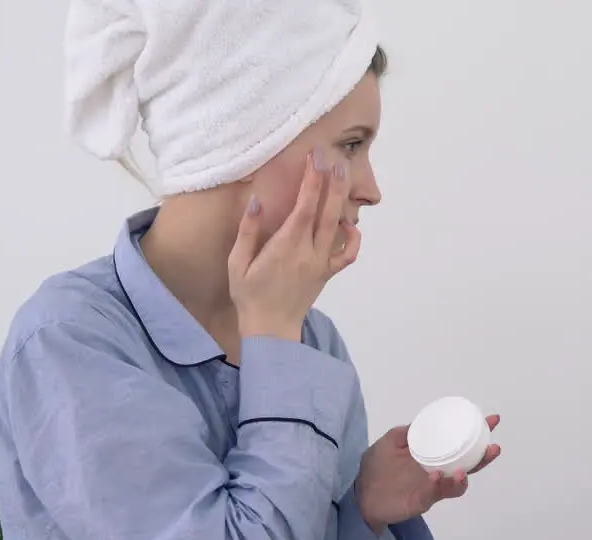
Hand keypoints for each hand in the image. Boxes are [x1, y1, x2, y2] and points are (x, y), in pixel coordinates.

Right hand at [229, 150, 360, 341]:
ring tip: (342, 177)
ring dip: (341, 201)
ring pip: (338, 228)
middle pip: (327, 211)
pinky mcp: (327, 274)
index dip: (312, 181)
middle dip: (331, 182)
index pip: (305, 207)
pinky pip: (347, 255)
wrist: (271, 329)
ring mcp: (322, 263)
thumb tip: (256, 201)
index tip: (315, 159)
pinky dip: (353, 237)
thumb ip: (248, 231)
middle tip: (334, 159)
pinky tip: (347, 222)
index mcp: (286, 247)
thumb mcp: (237, 263)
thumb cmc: (249, 295)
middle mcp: (309, 252)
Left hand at [355, 415, 501, 533]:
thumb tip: (423, 421)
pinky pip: (433, 494)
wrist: (361, 494)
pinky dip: (437, 485)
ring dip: (464, 477)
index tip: (491, 420)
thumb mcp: (390, 442)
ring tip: (463, 471)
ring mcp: (432, 487)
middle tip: (493, 447)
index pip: (460, 443)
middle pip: (469, 465)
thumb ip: (407, 432)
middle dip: (483, 456)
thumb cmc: (376, 468)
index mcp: (434, 455)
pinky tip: (435, 476)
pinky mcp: (421, 501)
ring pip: (457, 484)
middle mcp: (439, 471)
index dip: (477, 432)